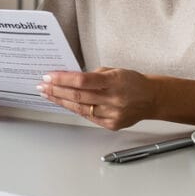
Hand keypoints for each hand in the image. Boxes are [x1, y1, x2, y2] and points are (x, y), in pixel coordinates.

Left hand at [36, 67, 156, 129]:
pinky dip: (74, 109)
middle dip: (56, 90)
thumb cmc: (133, 82)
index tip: (48, 76)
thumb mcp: (115, 70)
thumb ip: (93, 75)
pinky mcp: (111, 125)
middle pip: (78, 96)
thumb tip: (69, 78)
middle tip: (42, 86)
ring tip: (47, 94)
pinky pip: (87, 117)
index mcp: (115, 82)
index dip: (62, 79)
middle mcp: (113, 99)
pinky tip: (63, 103)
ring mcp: (112, 114)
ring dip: (60, 101)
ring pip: (79, 108)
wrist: (152, 99)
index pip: (82, 81)